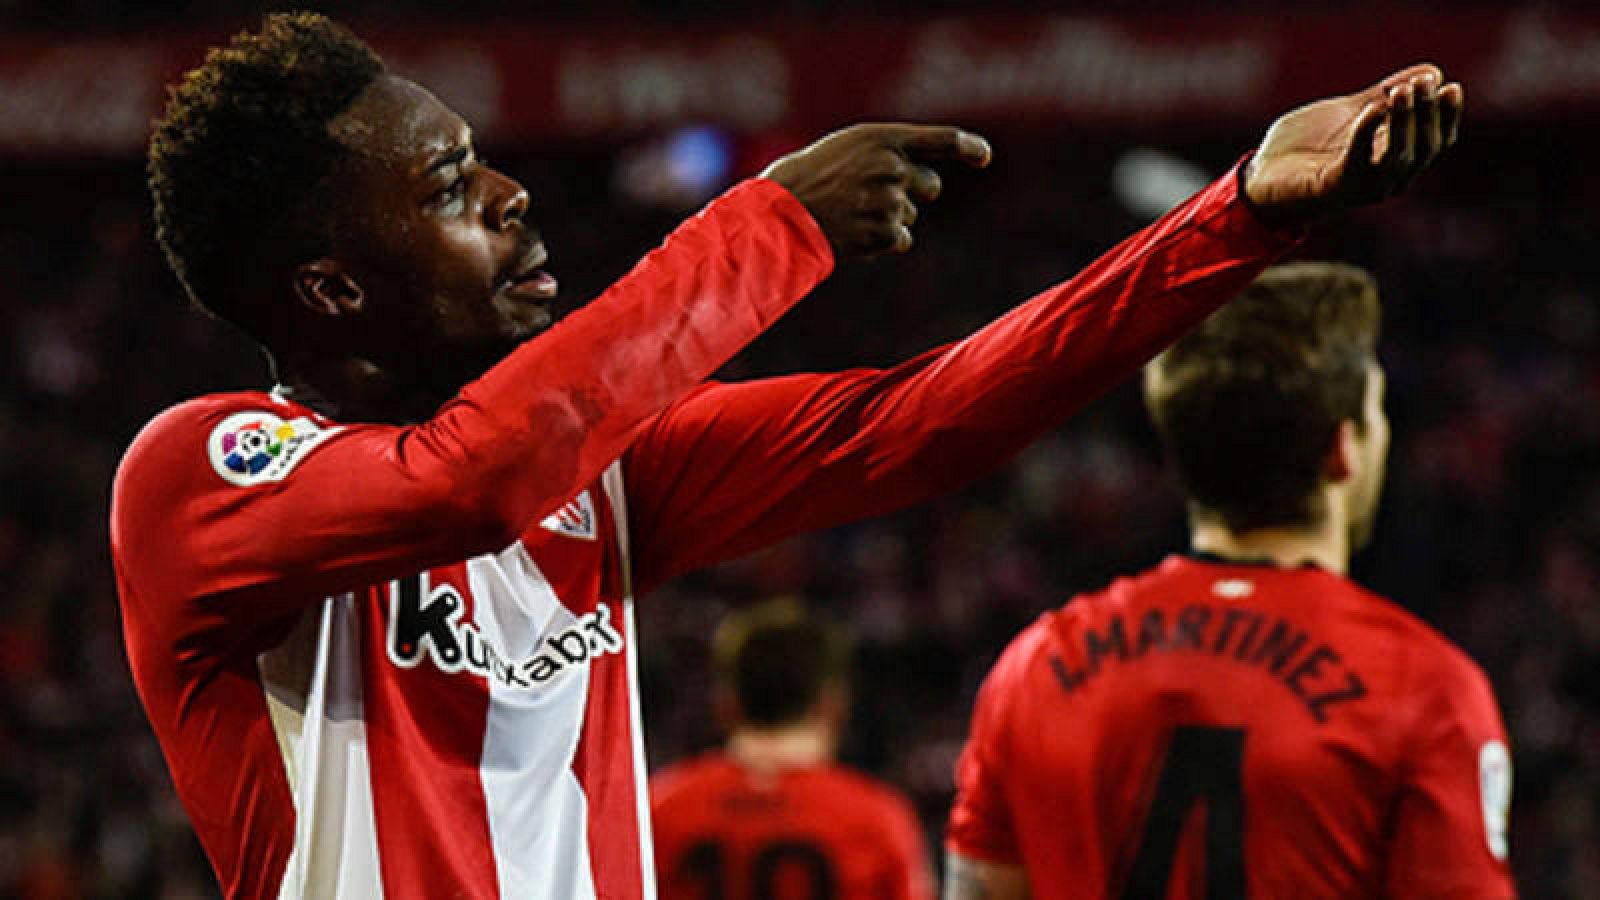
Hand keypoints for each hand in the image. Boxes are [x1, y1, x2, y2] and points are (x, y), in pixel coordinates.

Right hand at [763, 123, 991, 260]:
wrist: (781, 213)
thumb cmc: (809, 178)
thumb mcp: (847, 149)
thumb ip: (887, 154)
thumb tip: (929, 183)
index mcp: (882, 138)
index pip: (941, 139)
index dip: (968, 147)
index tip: (983, 156)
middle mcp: (891, 167)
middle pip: (931, 186)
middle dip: (913, 193)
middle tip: (875, 195)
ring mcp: (889, 201)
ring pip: (911, 216)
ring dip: (890, 218)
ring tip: (850, 214)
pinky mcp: (884, 233)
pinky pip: (902, 240)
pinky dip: (883, 241)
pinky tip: (855, 234)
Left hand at [1243, 63, 1462, 225]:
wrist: (1259, 176)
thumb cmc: (1304, 147)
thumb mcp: (1350, 113)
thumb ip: (1384, 95)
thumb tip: (1430, 72)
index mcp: (1393, 161)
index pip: (1436, 142)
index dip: (1446, 116)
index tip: (1450, 86)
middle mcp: (1385, 180)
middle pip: (1424, 149)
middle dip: (1428, 113)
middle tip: (1423, 84)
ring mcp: (1361, 188)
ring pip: (1399, 158)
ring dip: (1405, 123)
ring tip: (1401, 92)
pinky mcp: (1333, 189)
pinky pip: (1359, 163)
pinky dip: (1366, 134)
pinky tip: (1370, 110)